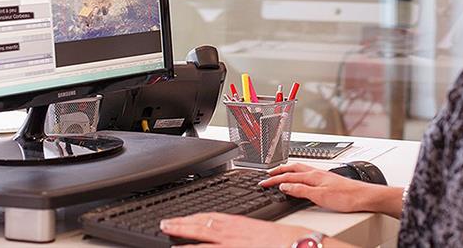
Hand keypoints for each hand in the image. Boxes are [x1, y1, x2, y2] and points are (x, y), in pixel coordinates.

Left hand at [159, 212, 308, 246]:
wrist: (298, 244)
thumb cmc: (283, 240)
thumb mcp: (259, 232)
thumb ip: (242, 233)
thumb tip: (233, 235)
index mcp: (239, 224)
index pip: (211, 218)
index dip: (194, 218)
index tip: (182, 218)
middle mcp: (233, 232)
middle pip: (201, 225)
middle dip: (181, 223)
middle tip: (164, 223)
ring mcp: (233, 243)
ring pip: (202, 236)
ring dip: (183, 233)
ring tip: (167, 232)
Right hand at [260, 163, 380, 212]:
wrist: (364, 196)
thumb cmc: (346, 196)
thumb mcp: (319, 196)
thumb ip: (301, 190)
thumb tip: (285, 186)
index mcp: (312, 175)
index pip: (288, 176)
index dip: (274, 180)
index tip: (263, 182)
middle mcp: (317, 172)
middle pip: (293, 169)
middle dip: (279, 170)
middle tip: (268, 174)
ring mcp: (322, 175)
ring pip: (301, 169)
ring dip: (289, 170)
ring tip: (281, 172)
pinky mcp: (327, 179)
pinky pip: (308, 173)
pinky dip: (298, 173)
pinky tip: (301, 177)